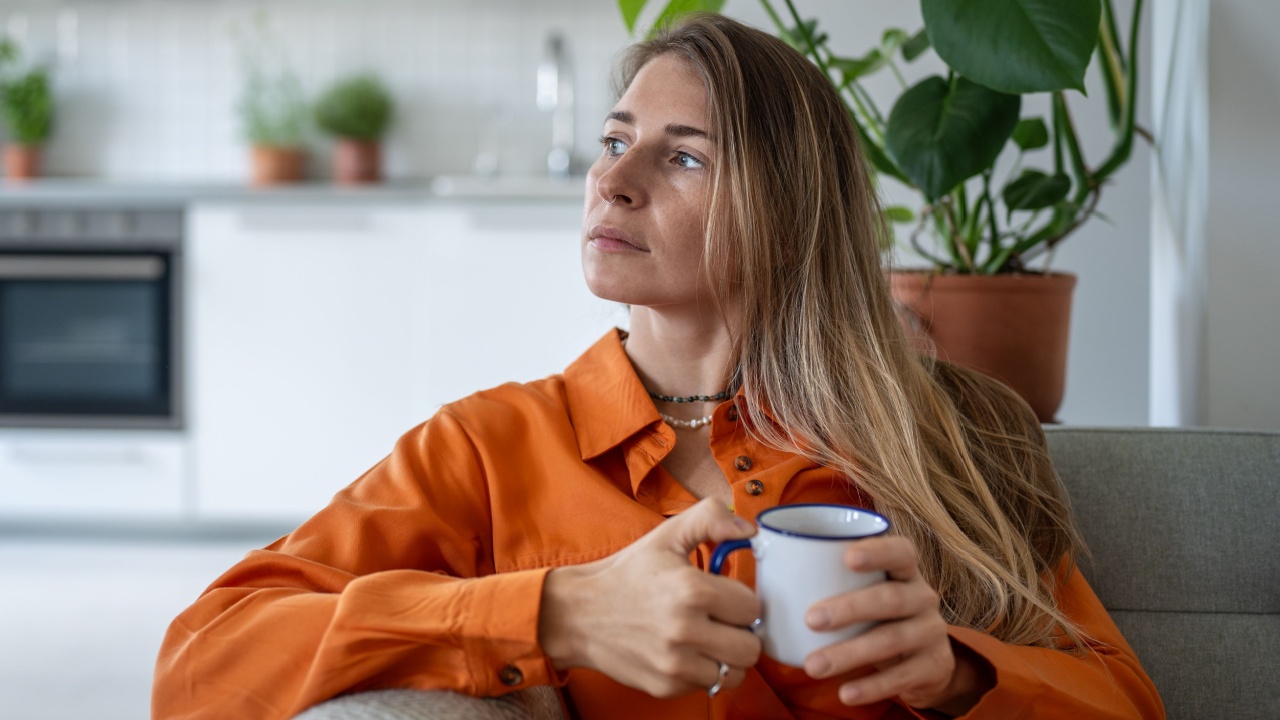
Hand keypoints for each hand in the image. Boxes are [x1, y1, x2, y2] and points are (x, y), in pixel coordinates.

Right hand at [538, 498, 762, 697]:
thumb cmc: (627, 574)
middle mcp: (685, 630)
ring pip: (736, 673)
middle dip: (740, 632)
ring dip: (727, 657)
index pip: (753, 608)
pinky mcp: (665, 686)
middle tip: (720, 620)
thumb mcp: (667, 535)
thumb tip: (749, 530)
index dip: (740, 600)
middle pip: (751, 647)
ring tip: (707, 638)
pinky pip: (708, 686)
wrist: (578, 614)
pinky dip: (703, 671)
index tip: (723, 596)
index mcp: (692, 589)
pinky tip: (685, 651)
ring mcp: (675, 664)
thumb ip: (711, 518)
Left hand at [801, 536, 993, 713]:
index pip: (901, 551)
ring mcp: (931, 632)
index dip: (878, 551)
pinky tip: (845, 693)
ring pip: (891, 639)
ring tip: (814, 666)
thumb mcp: (866, 594)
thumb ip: (831, 580)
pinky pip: (901, 677)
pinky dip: (871, 686)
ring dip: (850, 653)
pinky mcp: (933, 665)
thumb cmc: (878, 617)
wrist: (926, 662)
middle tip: (811, 619)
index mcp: (904, 572)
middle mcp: (923, 596)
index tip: (847, 557)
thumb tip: (766, 566)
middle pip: (890, 598)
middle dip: (849, 608)